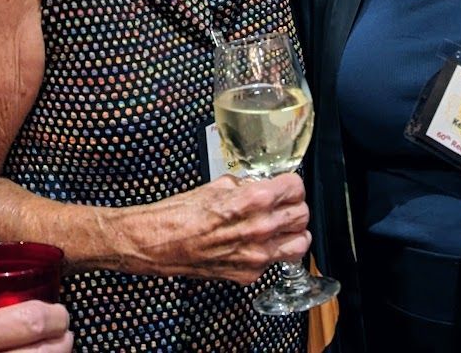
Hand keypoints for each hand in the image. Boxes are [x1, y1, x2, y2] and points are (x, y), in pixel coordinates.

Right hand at [123, 173, 310, 284]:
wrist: (158, 243)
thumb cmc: (180, 214)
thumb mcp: (217, 186)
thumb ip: (246, 186)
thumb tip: (259, 185)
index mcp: (253, 200)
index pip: (296, 189)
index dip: (291, 185)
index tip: (285, 186)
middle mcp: (260, 229)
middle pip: (302, 215)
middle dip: (294, 206)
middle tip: (283, 204)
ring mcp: (256, 256)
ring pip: (300, 244)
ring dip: (293, 233)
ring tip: (280, 226)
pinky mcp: (248, 274)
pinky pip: (275, 262)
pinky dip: (271, 252)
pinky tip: (256, 243)